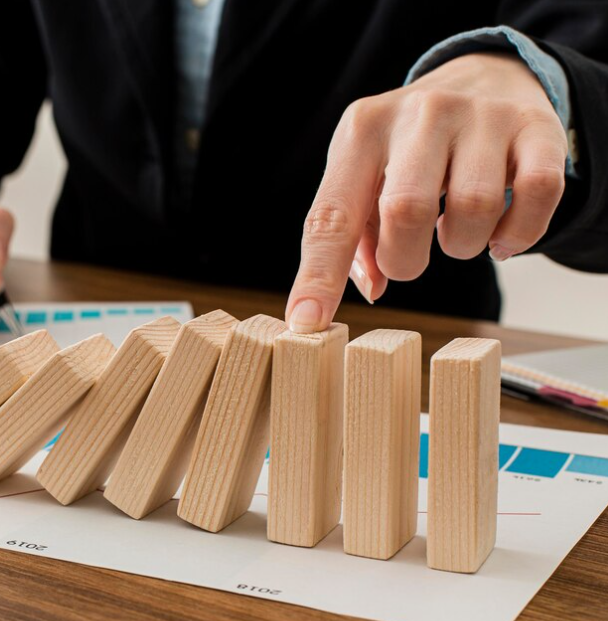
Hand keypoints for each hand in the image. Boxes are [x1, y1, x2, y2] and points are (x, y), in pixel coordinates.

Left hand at [285, 52, 567, 331]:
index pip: (331, 215)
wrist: (484, 74)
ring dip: (462, 246)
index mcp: (361, 130)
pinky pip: (537, 195)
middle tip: (408, 260)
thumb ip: (356, 235)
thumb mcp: (365, 173)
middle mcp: (419, 113)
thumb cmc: (409, 145)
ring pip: (474, 207)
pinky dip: (517, 234)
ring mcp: (481, 115)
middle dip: (404, 260)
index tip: (307, 321)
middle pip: (406, 211)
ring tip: (452, 234)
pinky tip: (500, 235)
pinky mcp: (535, 126)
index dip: (319, 274)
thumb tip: (372, 287)